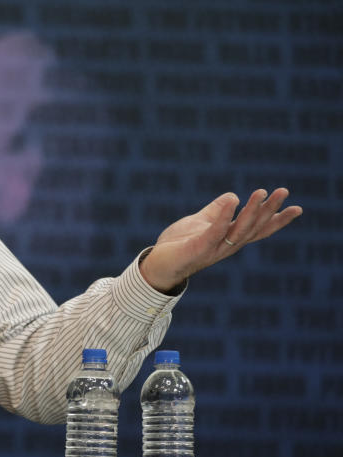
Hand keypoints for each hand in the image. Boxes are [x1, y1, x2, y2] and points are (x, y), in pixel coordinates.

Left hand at [140, 188, 301, 292]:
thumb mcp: (200, 223)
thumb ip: (216, 211)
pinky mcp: (198, 249)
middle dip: (269, 210)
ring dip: (251, 211)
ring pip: (238, 230)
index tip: (297, 207)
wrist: (157, 265)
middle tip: (283, 191)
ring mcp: (214, 249)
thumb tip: (233, 196)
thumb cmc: (179, 245)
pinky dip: (224, 216)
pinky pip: (214, 232)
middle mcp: (226, 246)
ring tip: (261, 192)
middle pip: (253, 227)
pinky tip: (232, 201)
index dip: (277, 219)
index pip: (258, 229)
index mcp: (229, 239)